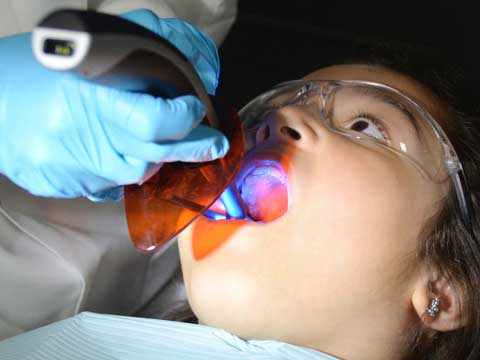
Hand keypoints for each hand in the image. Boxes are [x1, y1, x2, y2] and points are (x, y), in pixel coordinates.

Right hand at [0, 9, 227, 200]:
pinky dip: (120, 169)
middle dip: (192, 148)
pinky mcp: (59, 184)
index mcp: (89, 97)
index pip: (154, 121)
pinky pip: (105, 186)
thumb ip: (139, 45)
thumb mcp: (83, 43)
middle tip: (213, 143)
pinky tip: (119, 152)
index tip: (195, 107)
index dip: (183, 117)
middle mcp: (81, 138)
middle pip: (152, 157)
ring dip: (155, 159)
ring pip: (133, 175)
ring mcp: (70, 168)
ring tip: (164, 144)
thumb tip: (188, 60)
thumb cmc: (34, 68)